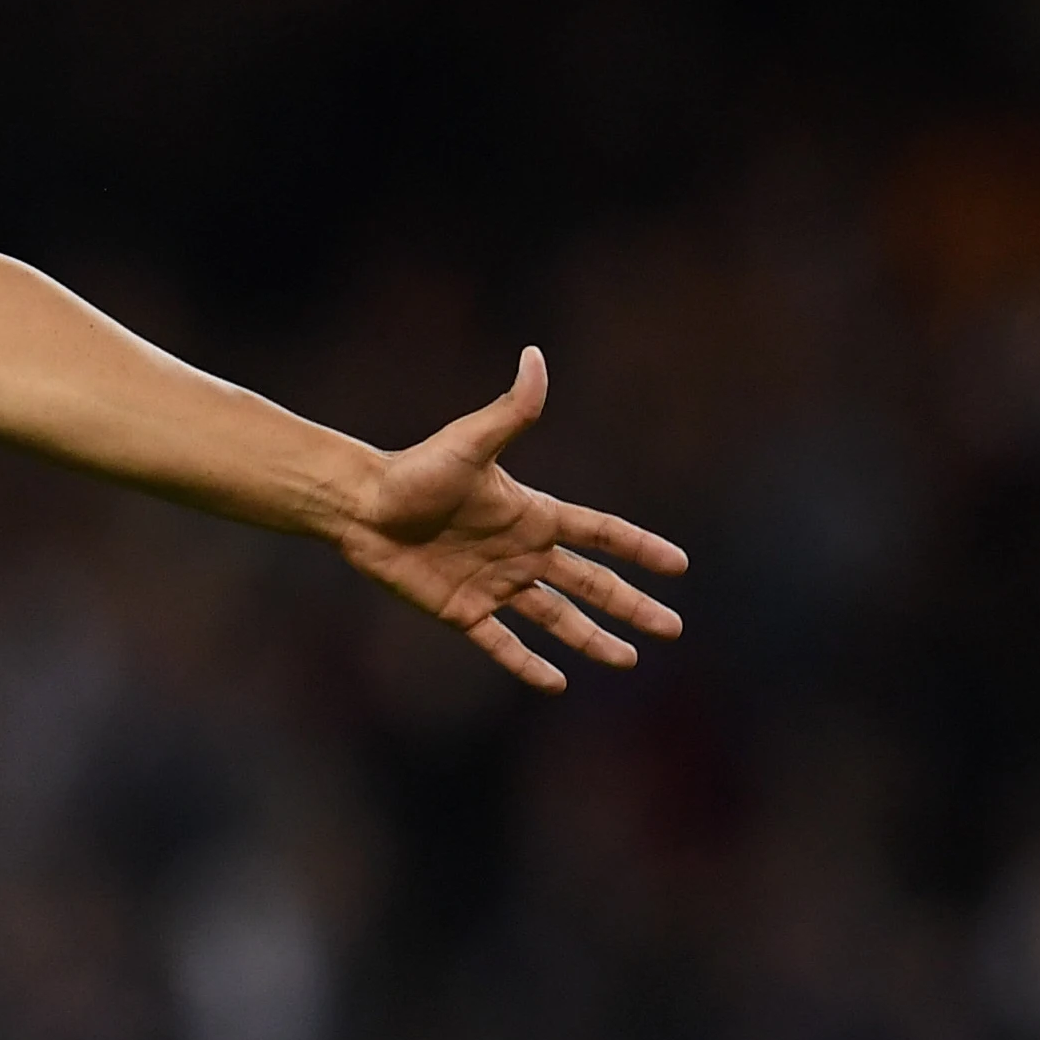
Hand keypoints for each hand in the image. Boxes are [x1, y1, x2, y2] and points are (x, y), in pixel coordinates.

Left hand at [323, 349, 688, 691]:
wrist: (360, 507)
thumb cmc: (413, 471)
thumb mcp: (470, 442)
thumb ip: (511, 411)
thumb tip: (535, 357)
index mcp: (532, 514)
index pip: (600, 533)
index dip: (639, 548)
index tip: (679, 565)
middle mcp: (520, 553)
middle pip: (590, 584)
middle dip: (632, 606)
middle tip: (672, 628)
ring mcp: (494, 584)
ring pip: (556, 618)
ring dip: (591, 639)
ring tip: (627, 659)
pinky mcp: (462, 611)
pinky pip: (503, 644)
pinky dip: (527, 664)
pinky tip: (556, 683)